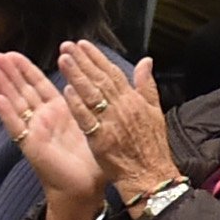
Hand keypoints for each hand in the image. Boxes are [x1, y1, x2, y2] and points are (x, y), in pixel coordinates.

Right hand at [0, 52, 103, 202]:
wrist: (86, 188)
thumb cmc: (91, 159)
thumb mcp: (92, 122)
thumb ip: (91, 100)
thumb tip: (99, 77)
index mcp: (58, 111)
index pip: (38, 84)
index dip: (25, 68)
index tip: (13, 52)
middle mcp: (43, 119)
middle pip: (22, 89)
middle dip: (8, 71)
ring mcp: (34, 132)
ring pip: (15, 103)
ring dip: (2, 85)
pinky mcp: (31, 146)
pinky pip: (17, 128)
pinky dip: (7, 114)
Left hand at [56, 46, 178, 200]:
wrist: (151, 174)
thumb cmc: (152, 146)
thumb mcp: (155, 111)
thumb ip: (147, 85)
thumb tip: (146, 61)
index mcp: (134, 99)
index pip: (113, 73)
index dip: (97, 58)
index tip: (83, 45)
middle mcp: (123, 107)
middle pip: (99, 79)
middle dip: (83, 61)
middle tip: (67, 46)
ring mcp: (111, 122)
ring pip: (91, 94)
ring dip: (77, 76)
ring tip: (63, 60)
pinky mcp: (101, 138)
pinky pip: (87, 118)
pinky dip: (77, 104)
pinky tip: (66, 91)